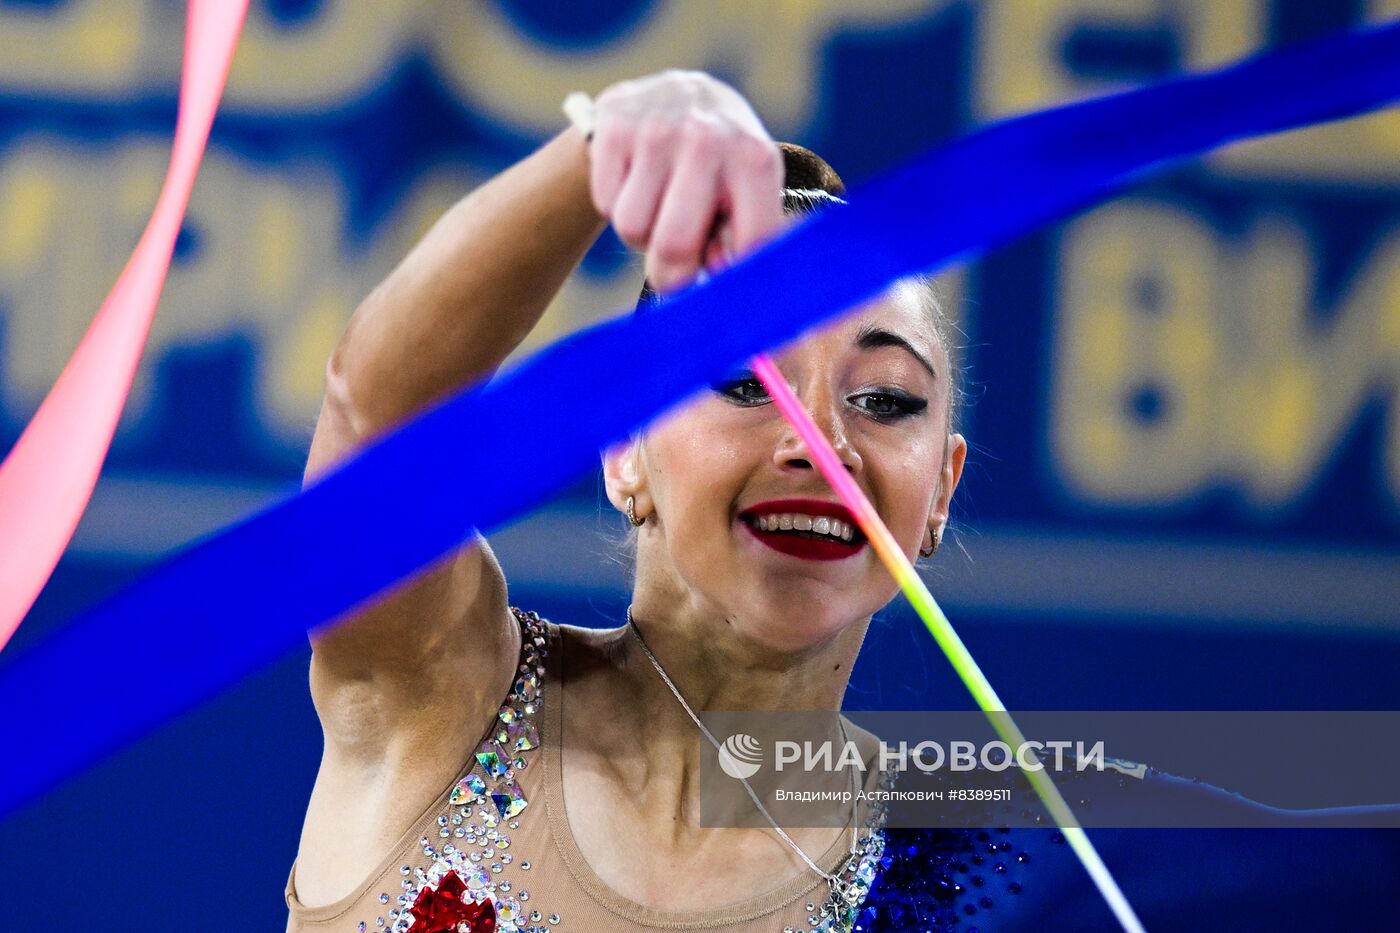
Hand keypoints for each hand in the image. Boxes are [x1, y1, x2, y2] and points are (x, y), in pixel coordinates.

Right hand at [588, 70, 783, 293]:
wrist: (679, 92)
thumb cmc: (721, 165)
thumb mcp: (748, 193)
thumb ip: (741, 240)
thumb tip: (716, 281)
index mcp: (754, 161)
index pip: (748, 245)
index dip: (729, 279)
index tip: (717, 280)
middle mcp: (707, 139)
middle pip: (673, 247)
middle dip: (671, 272)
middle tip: (677, 261)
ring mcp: (658, 129)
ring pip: (632, 228)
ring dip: (642, 233)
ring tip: (660, 205)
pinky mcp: (615, 125)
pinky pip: (605, 203)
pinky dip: (616, 203)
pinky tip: (636, 179)